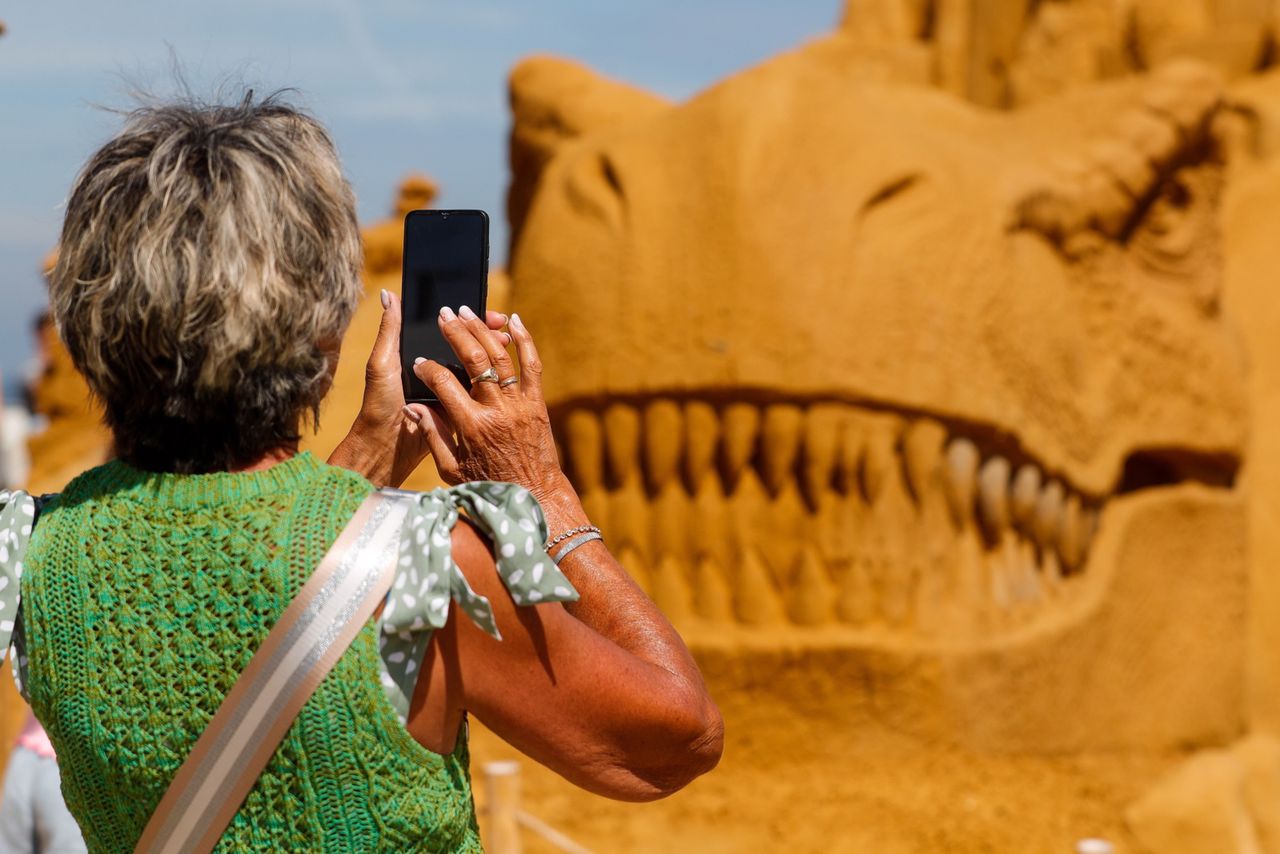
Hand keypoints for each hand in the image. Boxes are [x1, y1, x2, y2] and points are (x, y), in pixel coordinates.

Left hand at [329, 290, 508, 486]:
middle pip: (467, 345)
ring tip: (506, 340)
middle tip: (501, 323)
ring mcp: (451, 389)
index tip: (480, 310)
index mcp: (421, 354)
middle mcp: (438, 369)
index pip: (449, 331)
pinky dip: (493, 381)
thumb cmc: (380, 402)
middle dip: (486, 331)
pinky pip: (479, 392)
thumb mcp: (382, 362)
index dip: (466, 319)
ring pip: (477, 366)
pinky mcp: (461, 409)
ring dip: (494, 352)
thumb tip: (389, 294)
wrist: (385, 444)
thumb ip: (390, 329)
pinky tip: (505, 371)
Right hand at [409, 306, 566, 498]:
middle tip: (443, 315)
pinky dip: (524, 340)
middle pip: (474, 359)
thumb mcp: (452, 468)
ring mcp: (520, 404)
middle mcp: (497, 411)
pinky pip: (533, 364)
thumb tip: (412, 407)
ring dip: (482, 330)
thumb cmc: (488, 484)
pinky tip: (514, 321)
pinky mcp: (537, 403)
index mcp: (471, 427)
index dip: (428, 368)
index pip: (443, 383)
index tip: (419, 362)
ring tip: (467, 313)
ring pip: (500, 356)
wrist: (534, 493)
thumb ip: (433, 434)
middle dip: (456, 333)